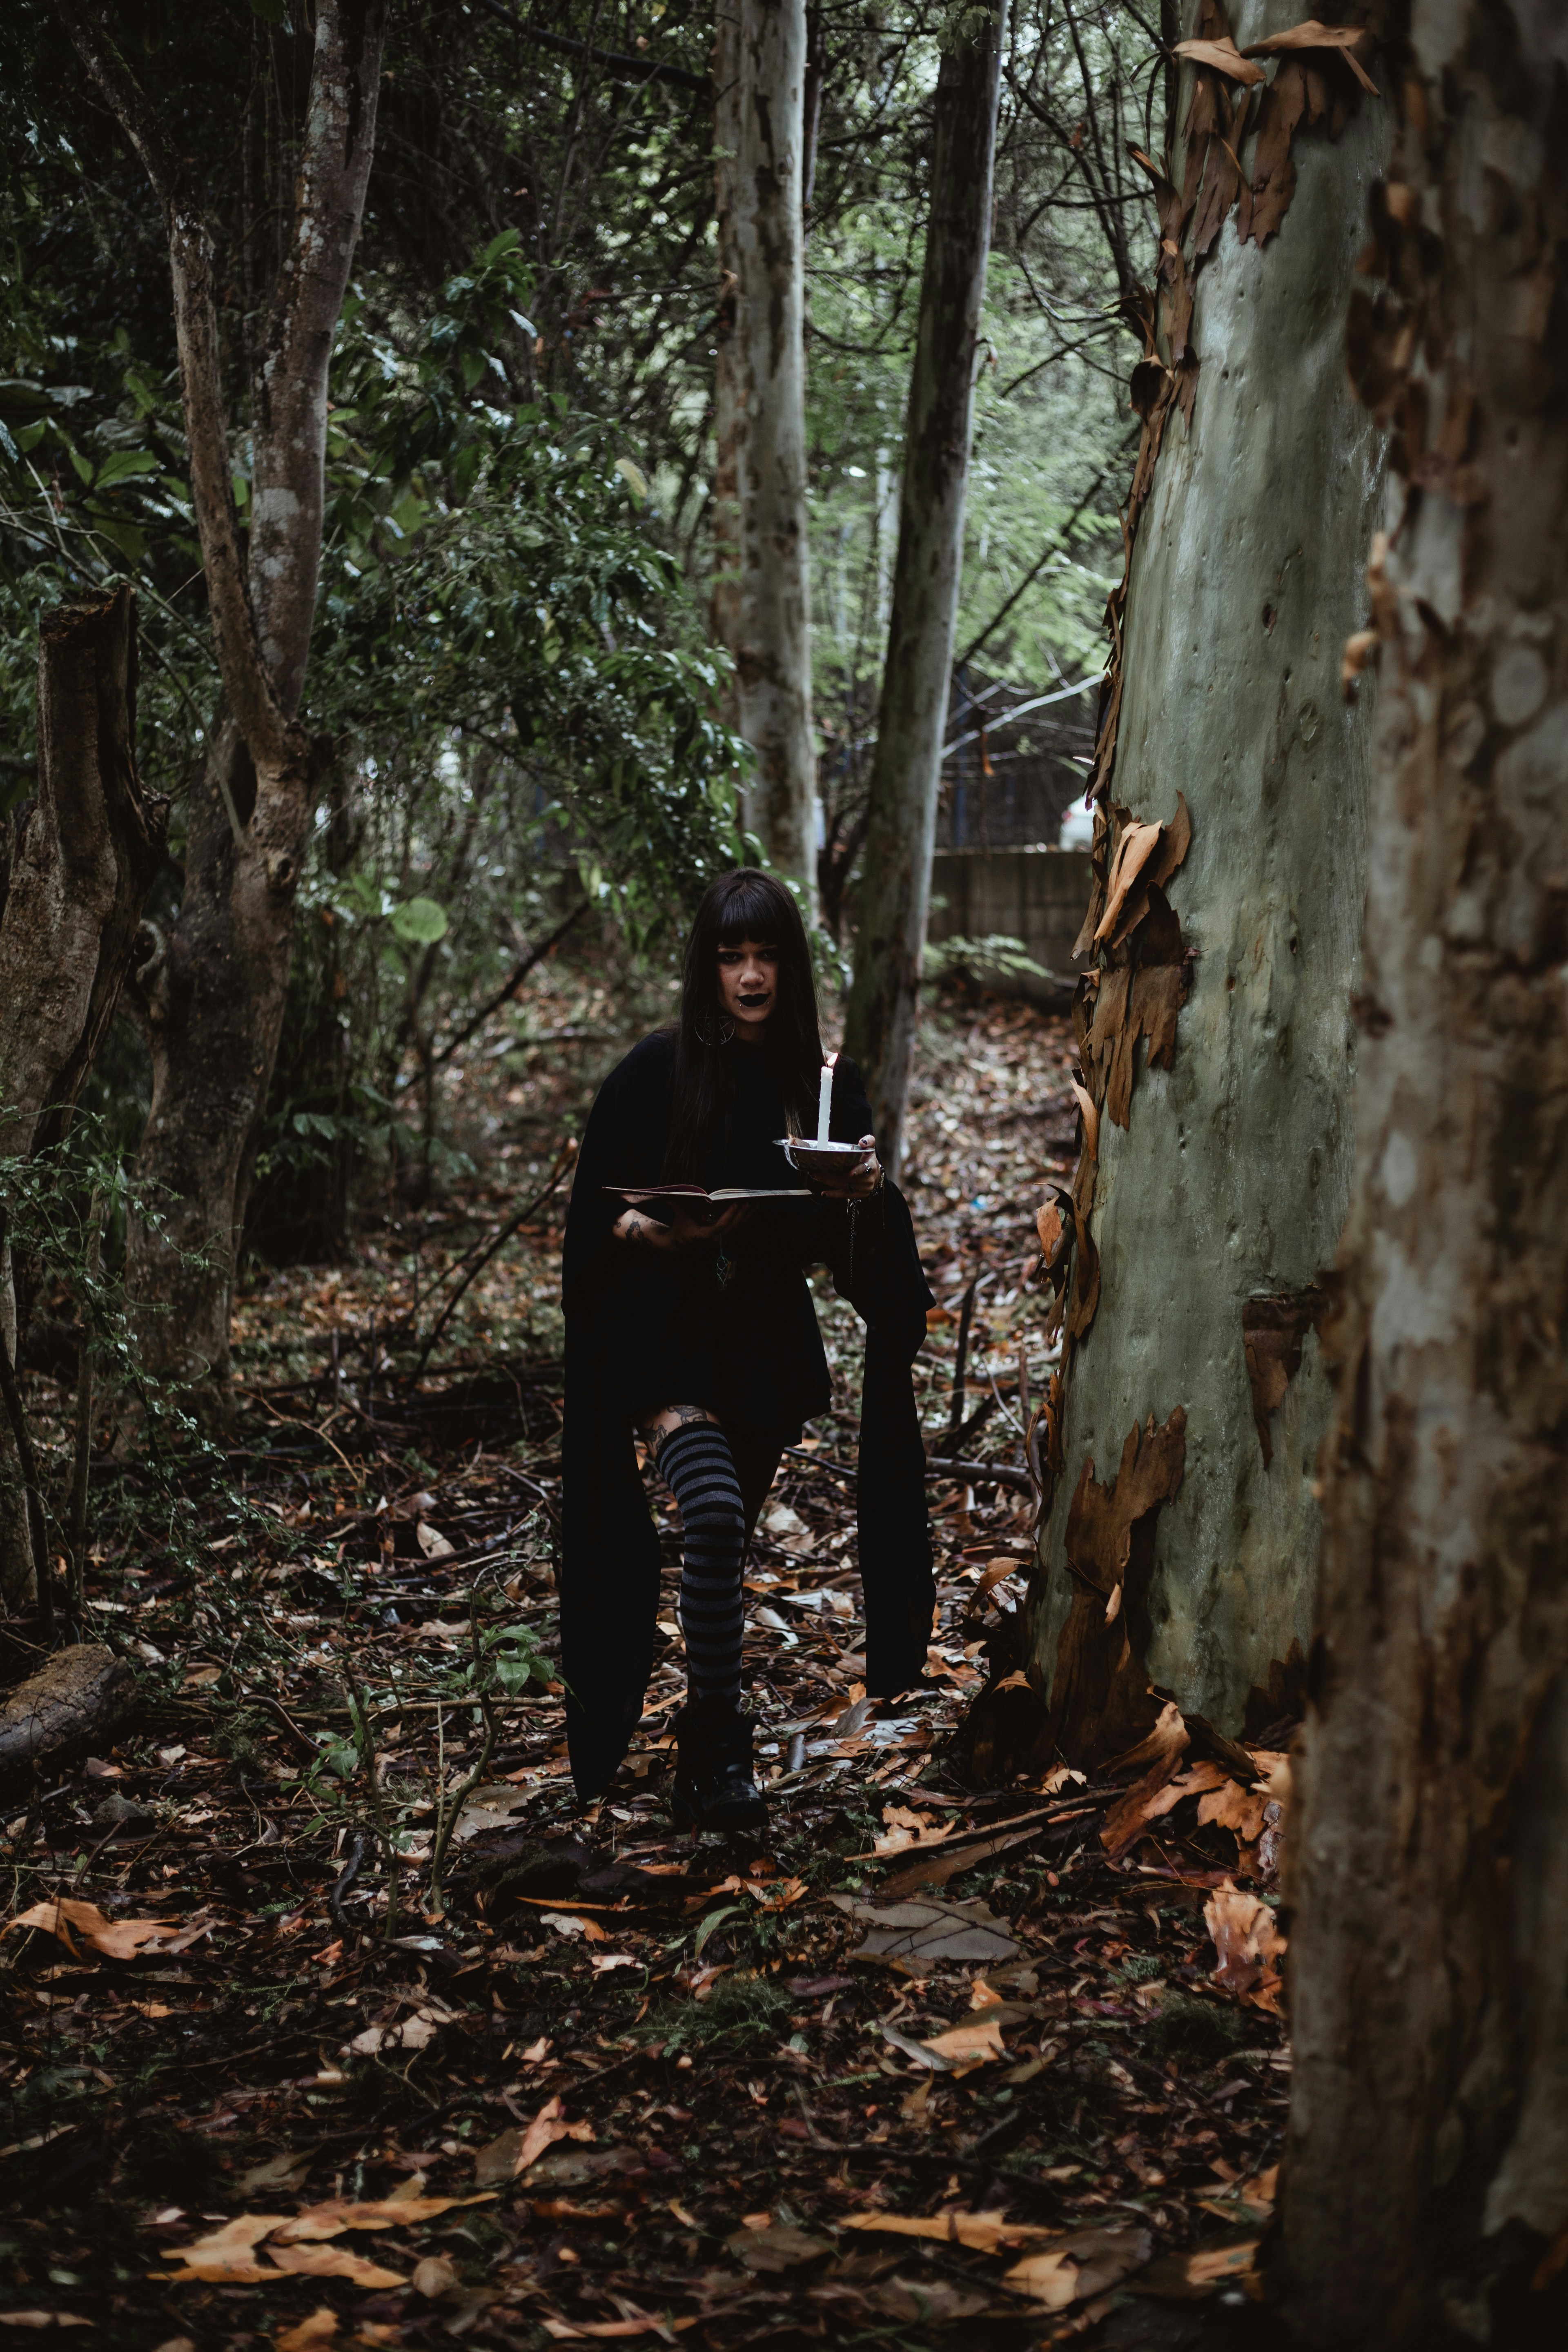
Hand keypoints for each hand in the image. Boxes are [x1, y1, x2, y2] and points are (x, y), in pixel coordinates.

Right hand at [613, 1201, 750, 1252]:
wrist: (679, 1243)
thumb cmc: (680, 1227)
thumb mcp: (679, 1217)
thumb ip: (676, 1206)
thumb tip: (669, 1195)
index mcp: (705, 1235)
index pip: (721, 1225)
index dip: (730, 1214)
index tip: (736, 1203)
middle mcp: (715, 1239)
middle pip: (734, 1226)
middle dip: (743, 1213)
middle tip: (751, 1201)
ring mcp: (721, 1239)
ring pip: (738, 1227)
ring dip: (748, 1215)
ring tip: (757, 1203)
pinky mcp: (724, 1237)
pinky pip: (737, 1227)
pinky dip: (744, 1218)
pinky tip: (752, 1209)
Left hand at [819, 1134, 881, 1199]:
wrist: (875, 1174)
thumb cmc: (869, 1159)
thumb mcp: (870, 1147)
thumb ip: (868, 1141)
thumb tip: (862, 1142)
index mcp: (871, 1166)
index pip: (864, 1169)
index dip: (858, 1171)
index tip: (850, 1173)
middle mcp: (868, 1180)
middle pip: (849, 1178)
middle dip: (833, 1174)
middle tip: (819, 1170)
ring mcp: (863, 1189)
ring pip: (844, 1186)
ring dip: (829, 1182)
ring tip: (817, 1176)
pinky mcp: (858, 1195)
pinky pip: (845, 1195)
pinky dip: (834, 1194)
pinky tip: (824, 1193)